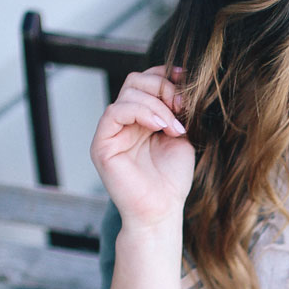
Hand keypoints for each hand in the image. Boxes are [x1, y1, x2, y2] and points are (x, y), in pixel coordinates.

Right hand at [90, 66, 195, 227]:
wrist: (161, 212)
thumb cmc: (171, 181)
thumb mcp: (181, 138)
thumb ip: (177, 111)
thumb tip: (182, 80)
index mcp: (141, 119)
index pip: (146, 82)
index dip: (165, 75)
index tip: (187, 79)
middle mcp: (124, 122)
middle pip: (136, 81)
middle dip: (163, 88)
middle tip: (183, 106)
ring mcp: (111, 132)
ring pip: (128, 93)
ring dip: (157, 103)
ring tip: (175, 126)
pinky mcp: (102, 144)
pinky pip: (115, 111)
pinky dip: (141, 111)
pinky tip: (160, 126)